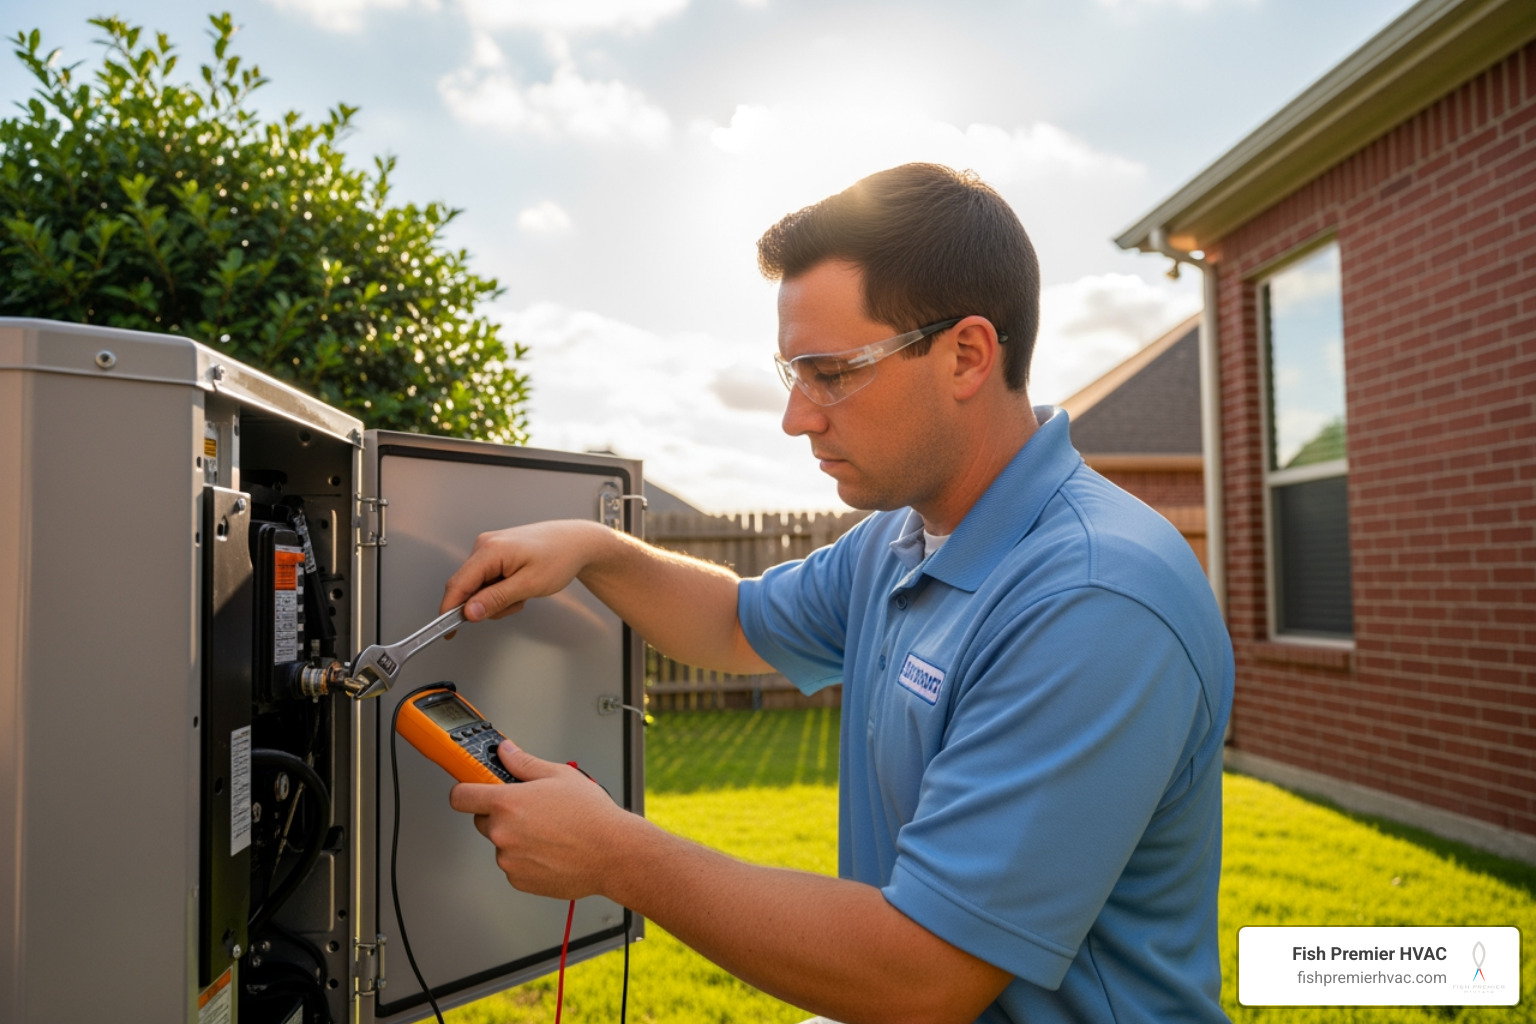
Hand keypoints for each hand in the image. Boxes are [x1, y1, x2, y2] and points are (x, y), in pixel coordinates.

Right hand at [440, 519, 611, 622]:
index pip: (458, 584)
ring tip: (523, 591)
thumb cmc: (559, 557)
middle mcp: (484, 545)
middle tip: (515, 603)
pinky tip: (520, 584)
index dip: (450, 610)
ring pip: (478, 587)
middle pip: (467, 588)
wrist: (575, 542)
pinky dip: (502, 589)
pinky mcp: (494, 553)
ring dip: (498, 598)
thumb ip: (497, 599)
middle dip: (488, 604)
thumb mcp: (529, 585)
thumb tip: (470, 612)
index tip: (447, 631)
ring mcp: (488, 548)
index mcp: (490, 550)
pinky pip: (487, 580)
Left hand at [448, 740, 629, 899]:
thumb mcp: (559, 776)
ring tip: (549, 832)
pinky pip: (514, 865)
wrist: (613, 853)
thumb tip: (506, 752)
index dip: (466, 790)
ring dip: (516, 838)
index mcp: (508, 803)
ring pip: (501, 844)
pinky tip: (551, 850)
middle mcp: (503, 833)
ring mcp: (509, 859)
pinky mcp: (519, 880)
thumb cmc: (592, 816)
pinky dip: (526, 859)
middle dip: (500, 814)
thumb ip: (524, 763)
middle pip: (482, 820)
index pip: (461, 796)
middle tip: (530, 810)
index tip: (472, 788)